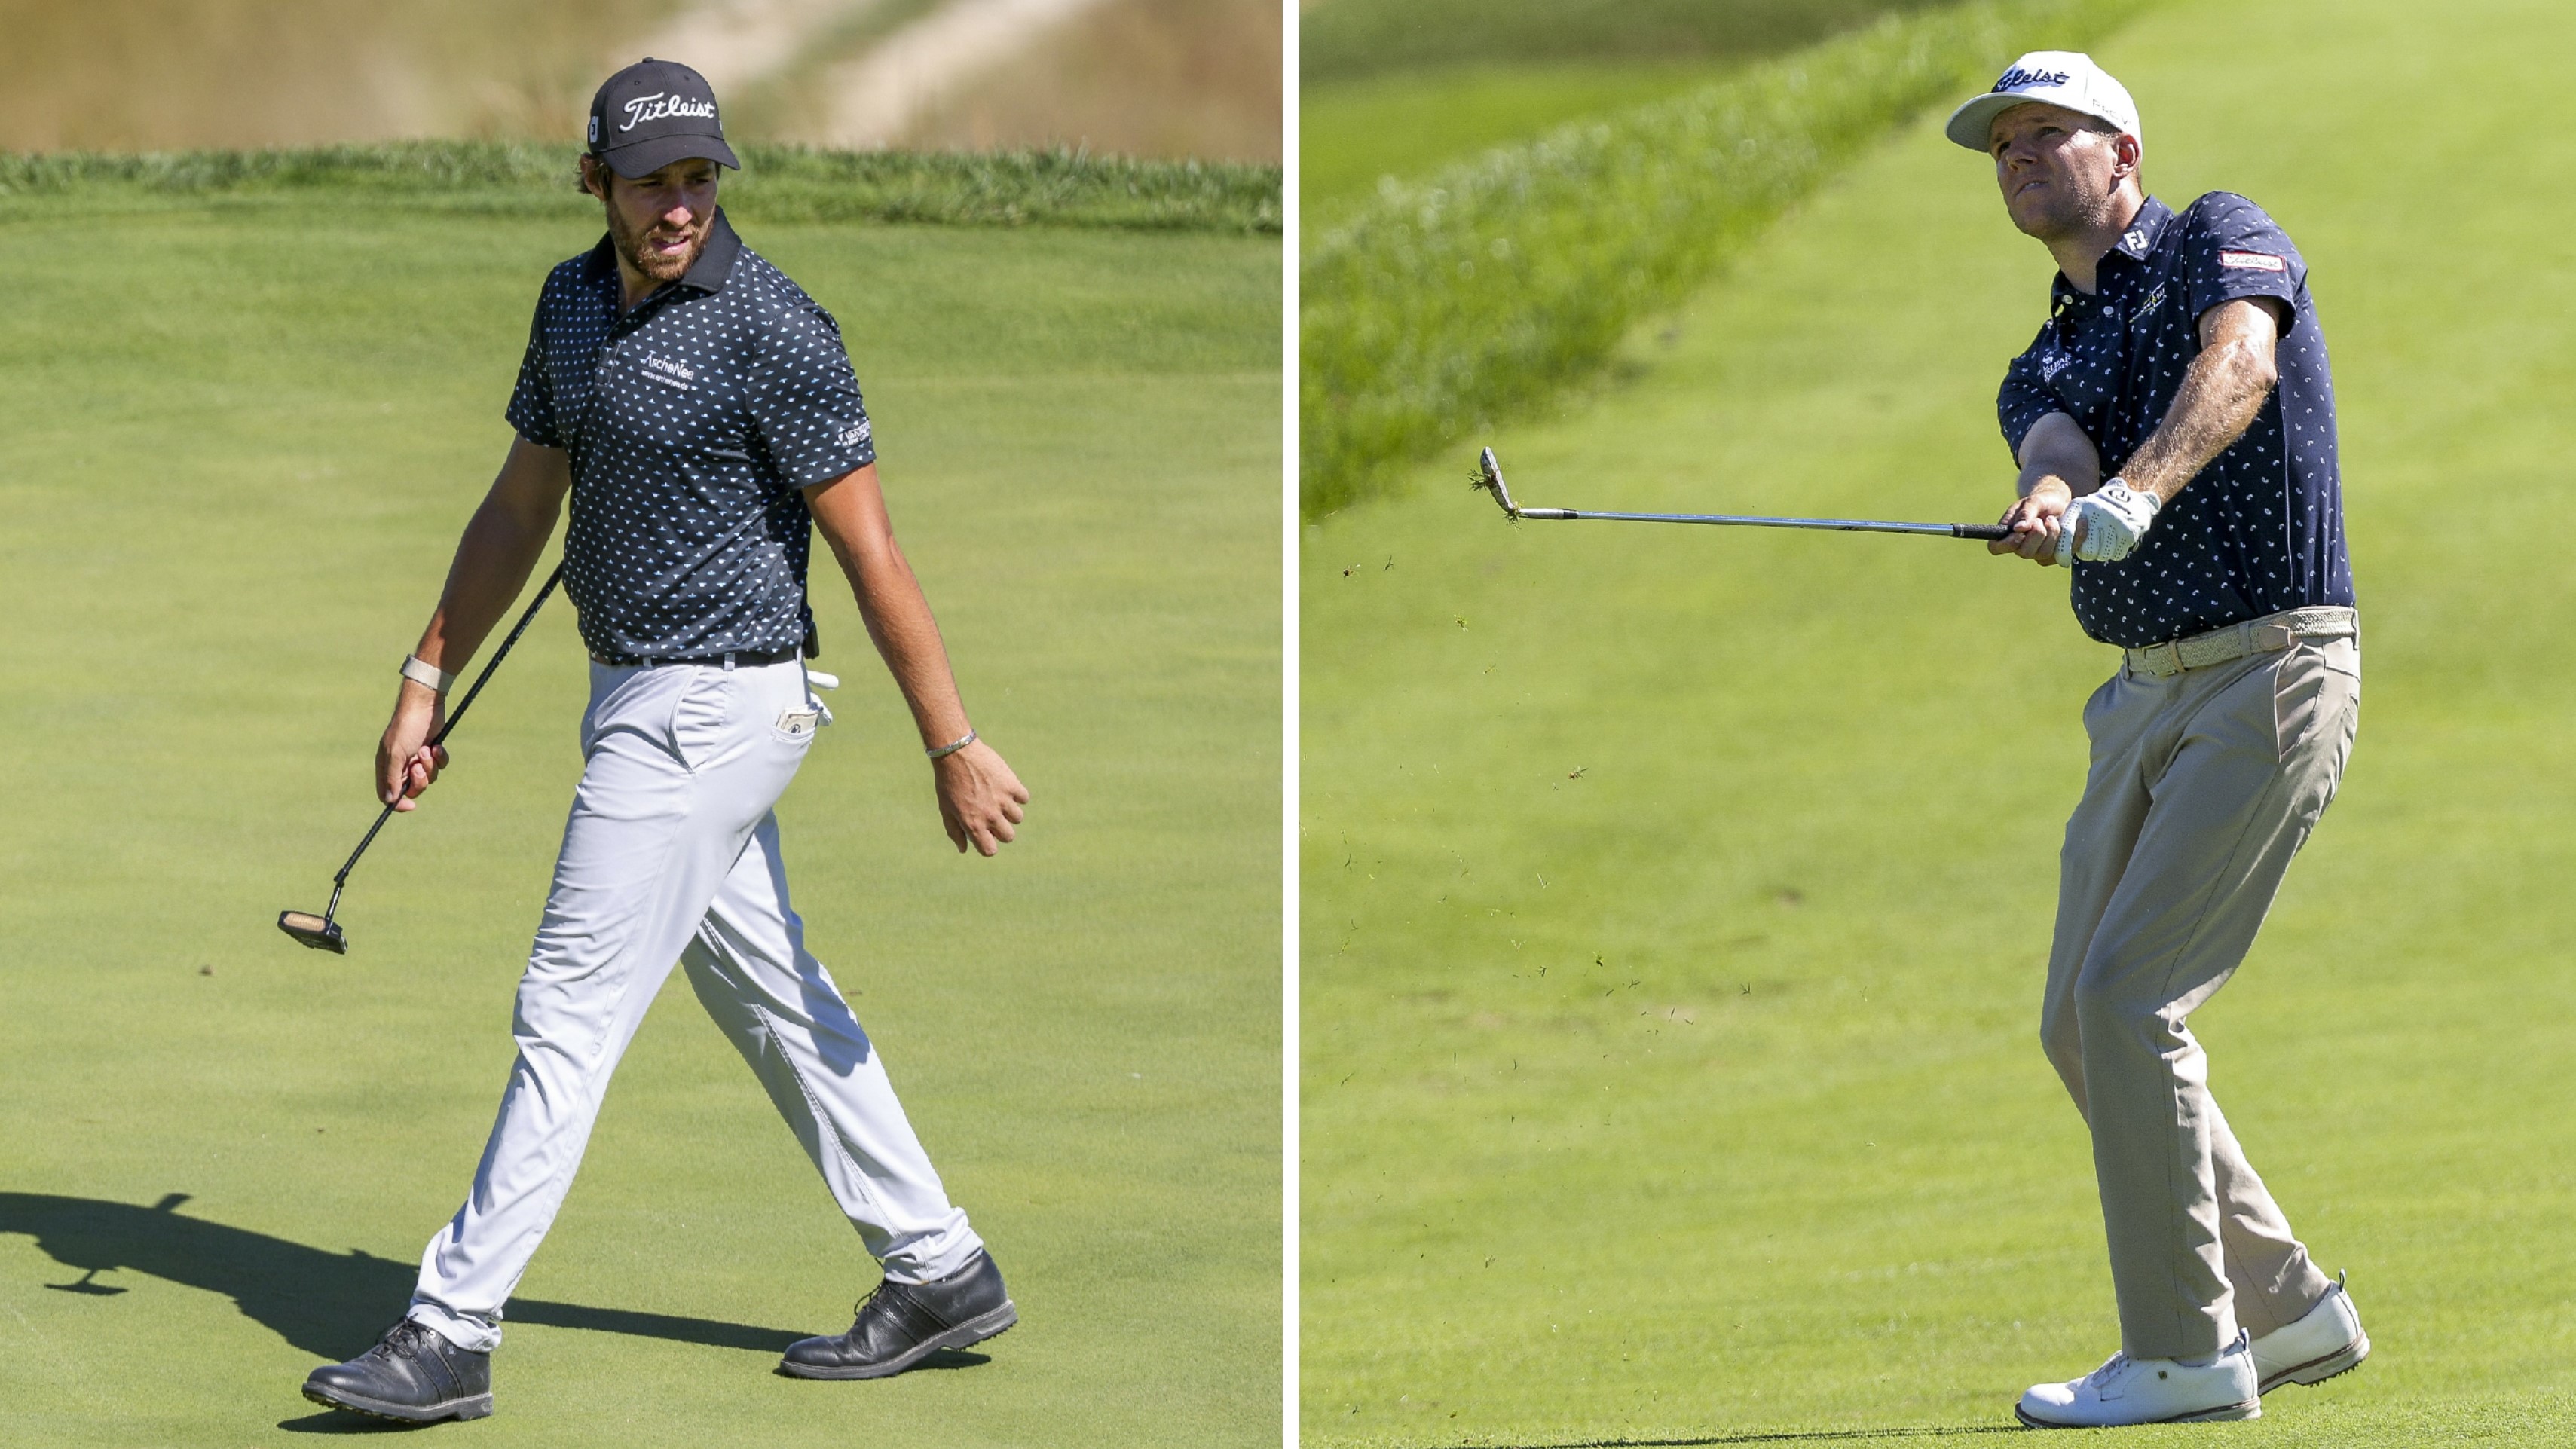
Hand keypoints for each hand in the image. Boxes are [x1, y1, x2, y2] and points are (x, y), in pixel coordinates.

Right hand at [375, 682, 448, 809]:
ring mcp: (417, 758)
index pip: (387, 794)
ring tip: (428, 749)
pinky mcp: (433, 752)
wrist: (425, 705)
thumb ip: (393, 778)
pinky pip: (440, 766)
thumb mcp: (396, 753)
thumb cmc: (406, 727)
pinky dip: (441, 758)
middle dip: (420, 780)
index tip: (412, 805)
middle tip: (419, 765)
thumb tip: (390, 801)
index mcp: (386, 765)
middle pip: (412, 789)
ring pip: (429, 778)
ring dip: (430, 766)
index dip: (398, 803)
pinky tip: (438, 746)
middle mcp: (401, 764)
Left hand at [932, 739, 1028, 855]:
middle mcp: (990, 816)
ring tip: (998, 799)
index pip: (990, 850)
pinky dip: (1018, 794)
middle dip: (1002, 830)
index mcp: (973, 825)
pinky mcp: (1012, 785)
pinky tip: (1005, 787)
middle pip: (1009, 836)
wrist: (956, 753)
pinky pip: (1024, 798)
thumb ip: (955, 832)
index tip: (986, 835)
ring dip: (1010, 811)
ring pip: (1018, 817)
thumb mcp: (946, 810)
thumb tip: (964, 850)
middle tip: (993, 816)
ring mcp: (1003, 800)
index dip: (988, 845)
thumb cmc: (948, 782)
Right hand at [1992, 481, 2070, 565]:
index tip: (2019, 533)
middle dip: (2038, 533)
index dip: (2006, 544)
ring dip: (2053, 533)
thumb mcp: (2033, 501)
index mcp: (2008, 534)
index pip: (1996, 547)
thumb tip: (2018, 528)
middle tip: (2042, 519)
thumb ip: (2026, 512)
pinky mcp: (2056, 556)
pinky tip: (2074, 524)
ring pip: (2045, 553)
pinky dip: (2073, 536)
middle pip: (2025, 552)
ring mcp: (2039, 554)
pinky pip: (2065, 552)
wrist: (2060, 503)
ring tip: (2053, 520)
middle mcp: (2020, 547)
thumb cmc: (2042, 501)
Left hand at [2060, 481, 2159, 562]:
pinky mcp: (2128, 529)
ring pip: (2102, 555)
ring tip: (2106, 539)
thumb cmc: (2097, 512)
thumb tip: (2059, 557)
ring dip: (2103, 552)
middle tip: (2093, 543)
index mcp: (2078, 506)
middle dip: (2088, 553)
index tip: (2064, 562)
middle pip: (2086, 552)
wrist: (2131, 501)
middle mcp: (2095, 511)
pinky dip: (2116, 551)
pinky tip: (2117, 539)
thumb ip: (2066, 528)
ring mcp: (2113, 520)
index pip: (2066, 532)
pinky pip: (2117, 554)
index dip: (2063, 552)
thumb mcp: (2079, 511)